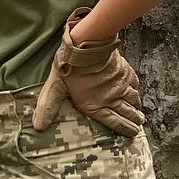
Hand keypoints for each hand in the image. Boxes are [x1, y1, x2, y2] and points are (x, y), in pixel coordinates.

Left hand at [31, 8, 142, 137]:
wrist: (88, 45)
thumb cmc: (70, 67)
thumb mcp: (55, 88)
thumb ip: (48, 107)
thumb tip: (38, 127)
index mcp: (95, 105)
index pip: (114, 121)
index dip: (125, 128)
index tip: (133, 133)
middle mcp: (111, 98)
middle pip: (127, 112)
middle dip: (134, 121)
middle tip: (139, 126)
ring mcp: (120, 85)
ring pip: (133, 99)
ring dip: (137, 107)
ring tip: (140, 113)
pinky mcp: (124, 72)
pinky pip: (134, 84)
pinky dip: (136, 90)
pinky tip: (136, 92)